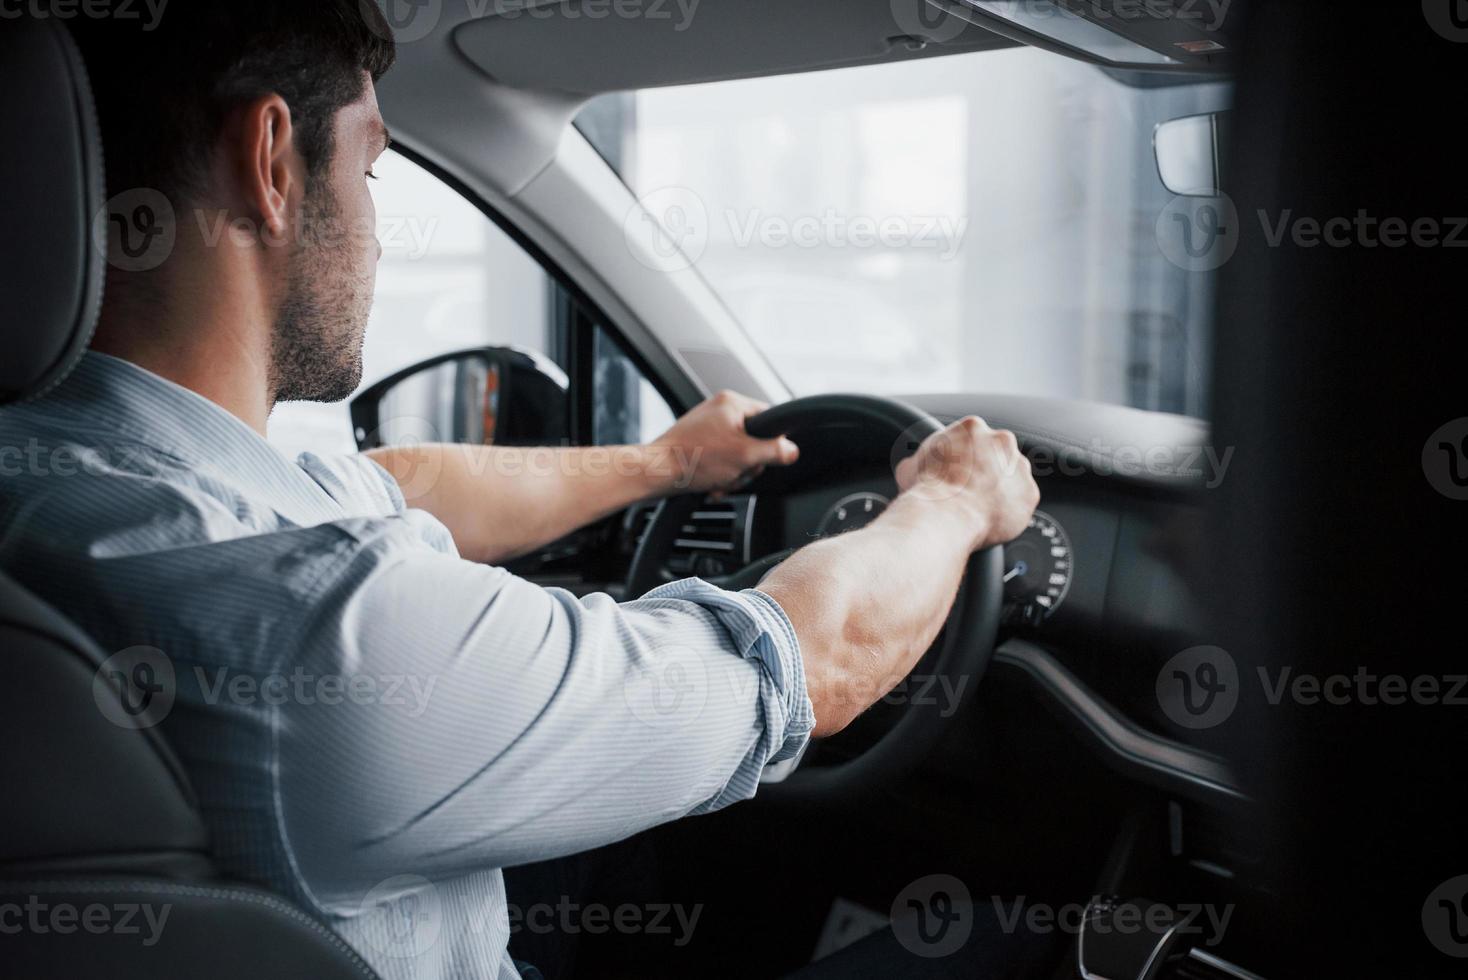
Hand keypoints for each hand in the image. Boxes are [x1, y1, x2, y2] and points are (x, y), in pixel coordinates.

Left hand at [651, 390, 799, 493]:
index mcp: (732, 402)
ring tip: (719, 480)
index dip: (771, 444)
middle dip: (747, 464)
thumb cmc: (693, 459)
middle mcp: (720, 409)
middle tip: (734, 472)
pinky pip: (722, 459)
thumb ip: (775, 451)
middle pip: (755, 440)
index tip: (762, 458)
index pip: (770, 420)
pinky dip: (720, 474)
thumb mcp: (745, 456)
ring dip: (733, 474)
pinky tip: (712, 483)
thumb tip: (792, 450)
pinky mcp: (699, 442)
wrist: (657, 472)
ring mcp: (708, 426)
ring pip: (738, 454)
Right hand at [894, 416, 1038, 550]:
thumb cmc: (928, 489)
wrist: (946, 514)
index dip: (963, 459)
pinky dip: (1009, 512)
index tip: (956, 473)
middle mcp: (1001, 442)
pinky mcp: (1029, 494)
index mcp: (972, 428)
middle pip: (997, 455)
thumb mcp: (909, 467)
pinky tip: (990, 520)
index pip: (972, 440)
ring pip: (1012, 478)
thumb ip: (917, 462)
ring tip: (978, 508)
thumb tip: (910, 468)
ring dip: (1000, 491)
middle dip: (986, 471)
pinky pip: (1021, 503)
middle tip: (968, 491)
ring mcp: (1019, 468)